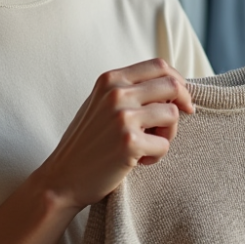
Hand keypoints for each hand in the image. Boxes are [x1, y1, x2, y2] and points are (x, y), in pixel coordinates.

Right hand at [36, 58, 193, 211]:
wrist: (62, 178)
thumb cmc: (87, 143)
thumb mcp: (101, 103)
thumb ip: (128, 90)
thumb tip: (173, 85)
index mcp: (110, 79)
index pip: (158, 65)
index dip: (178, 80)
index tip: (181, 99)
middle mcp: (116, 93)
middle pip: (172, 85)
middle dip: (182, 104)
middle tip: (172, 125)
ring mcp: (122, 117)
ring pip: (172, 114)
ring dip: (168, 134)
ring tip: (148, 146)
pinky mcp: (129, 143)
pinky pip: (164, 144)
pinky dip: (156, 156)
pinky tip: (138, 162)